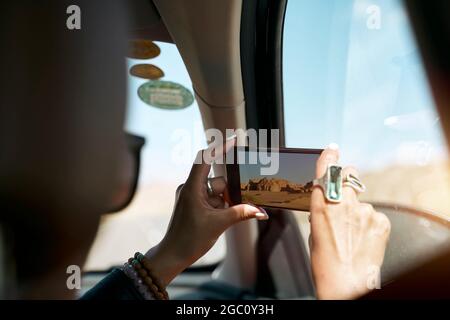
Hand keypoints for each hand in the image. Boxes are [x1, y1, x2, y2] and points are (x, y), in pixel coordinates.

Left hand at [143, 144, 267, 286]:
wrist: (173, 255)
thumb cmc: (189, 239)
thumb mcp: (219, 224)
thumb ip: (241, 213)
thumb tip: (261, 211)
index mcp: (192, 188)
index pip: (205, 159)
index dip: (219, 147)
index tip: (233, 140)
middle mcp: (191, 188)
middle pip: (217, 179)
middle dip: (229, 191)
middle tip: (239, 201)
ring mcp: (192, 197)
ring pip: (217, 192)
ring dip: (226, 203)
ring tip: (224, 218)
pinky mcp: (195, 205)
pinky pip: (213, 200)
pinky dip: (222, 207)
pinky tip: (222, 220)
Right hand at [310, 145, 390, 298]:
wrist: (346, 284)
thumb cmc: (325, 263)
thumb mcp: (315, 231)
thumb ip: (324, 211)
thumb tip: (332, 204)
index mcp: (322, 205)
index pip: (326, 170)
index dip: (329, 157)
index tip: (332, 149)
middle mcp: (344, 203)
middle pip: (349, 177)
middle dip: (347, 181)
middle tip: (346, 196)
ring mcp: (365, 211)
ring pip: (362, 202)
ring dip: (358, 212)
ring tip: (353, 235)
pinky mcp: (381, 220)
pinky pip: (375, 216)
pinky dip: (370, 225)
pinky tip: (363, 240)